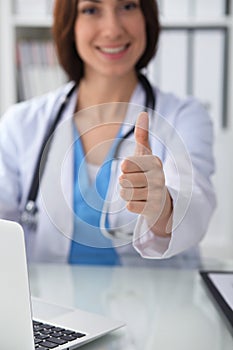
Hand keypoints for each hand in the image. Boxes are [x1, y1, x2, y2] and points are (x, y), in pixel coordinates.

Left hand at [119, 112, 171, 236]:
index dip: (125, 167)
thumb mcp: (145, 154)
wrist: (162, 199)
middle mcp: (158, 177)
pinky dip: (131, 205)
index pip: (126, 164)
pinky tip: (140, 202)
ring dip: (127, 193)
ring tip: (137, 191)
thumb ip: (143, 135)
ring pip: (125, 193)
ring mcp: (157, 194)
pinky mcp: (153, 209)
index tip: (128, 167)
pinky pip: (130, 206)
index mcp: (155, 162)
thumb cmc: (149, 173)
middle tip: (135, 181)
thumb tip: (143, 114)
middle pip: (123, 180)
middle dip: (125, 182)